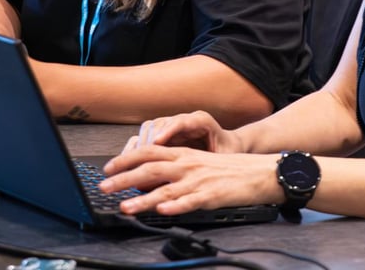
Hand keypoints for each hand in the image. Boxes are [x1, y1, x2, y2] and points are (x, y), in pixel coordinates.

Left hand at [100, 146, 279, 216]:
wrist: (260, 172)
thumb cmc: (229, 169)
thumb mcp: (199, 162)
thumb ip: (175, 167)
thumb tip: (147, 177)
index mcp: (184, 155)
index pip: (148, 153)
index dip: (126, 159)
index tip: (108, 169)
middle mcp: (188, 165)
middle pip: (150, 170)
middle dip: (124, 179)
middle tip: (104, 187)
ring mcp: (199, 181)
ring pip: (166, 188)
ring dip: (143, 199)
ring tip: (125, 207)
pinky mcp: (212, 195)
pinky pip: (191, 201)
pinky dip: (176, 206)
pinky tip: (163, 211)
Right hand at [120, 110, 244, 153]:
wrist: (228, 146)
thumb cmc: (227, 151)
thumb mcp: (224, 157)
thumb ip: (210, 165)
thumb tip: (198, 177)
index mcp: (201, 121)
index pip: (182, 122)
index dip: (168, 131)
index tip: (158, 142)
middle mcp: (183, 121)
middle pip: (159, 124)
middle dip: (147, 140)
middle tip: (138, 157)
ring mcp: (170, 126)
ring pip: (149, 129)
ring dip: (139, 146)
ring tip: (131, 162)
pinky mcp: (162, 135)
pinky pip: (144, 137)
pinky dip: (135, 149)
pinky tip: (128, 162)